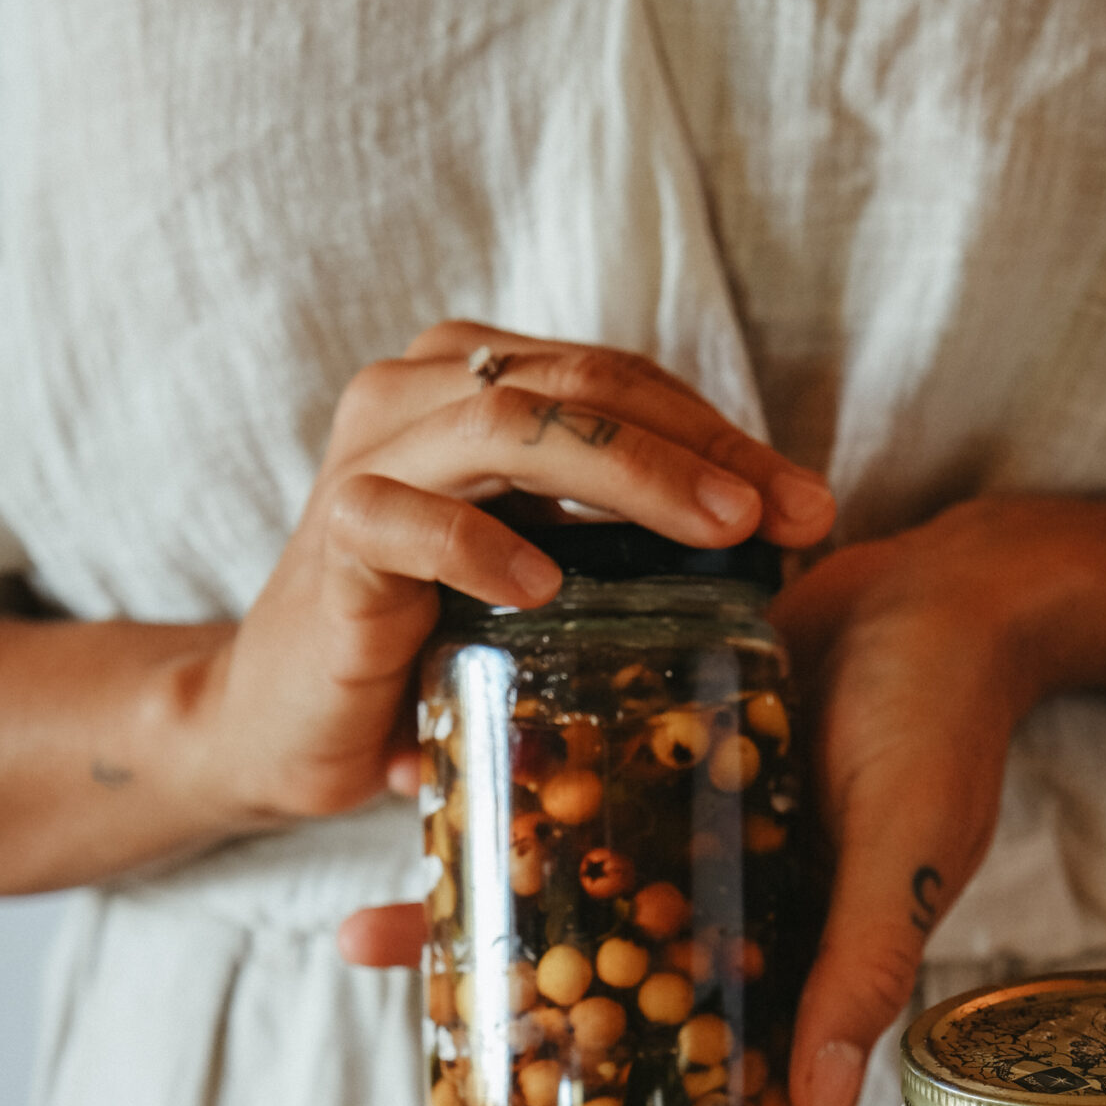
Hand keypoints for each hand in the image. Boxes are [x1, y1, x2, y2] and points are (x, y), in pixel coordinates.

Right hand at [184, 321, 834, 826]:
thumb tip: (789, 549)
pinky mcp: (337, 537)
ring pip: (511, 423)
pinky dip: (482, 546)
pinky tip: (545, 589)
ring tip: (716, 532)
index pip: (623, 381)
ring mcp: (372, 457)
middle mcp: (420, 395)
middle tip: (785, 516)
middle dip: (702, 447)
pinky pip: (408, 519)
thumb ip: (634, 544)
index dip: (726, 434)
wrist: (289, 724)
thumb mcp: (549, 580)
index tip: (816, 509)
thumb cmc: (433, 645)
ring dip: (629, 474)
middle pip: (584, 384)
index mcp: (477, 383)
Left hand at [341, 498, 1050, 1105]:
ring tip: (371, 968)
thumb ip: (868, 965)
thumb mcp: (912, 844)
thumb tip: (823, 1103)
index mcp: (827, 1003)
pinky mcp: (648, 818)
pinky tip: (396, 854)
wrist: (928, 588)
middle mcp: (752, 970)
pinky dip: (479, 871)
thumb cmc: (946, 719)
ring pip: (575, 979)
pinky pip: (554, 867)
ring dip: (475, 994)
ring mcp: (693, 900)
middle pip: (649, 1099)